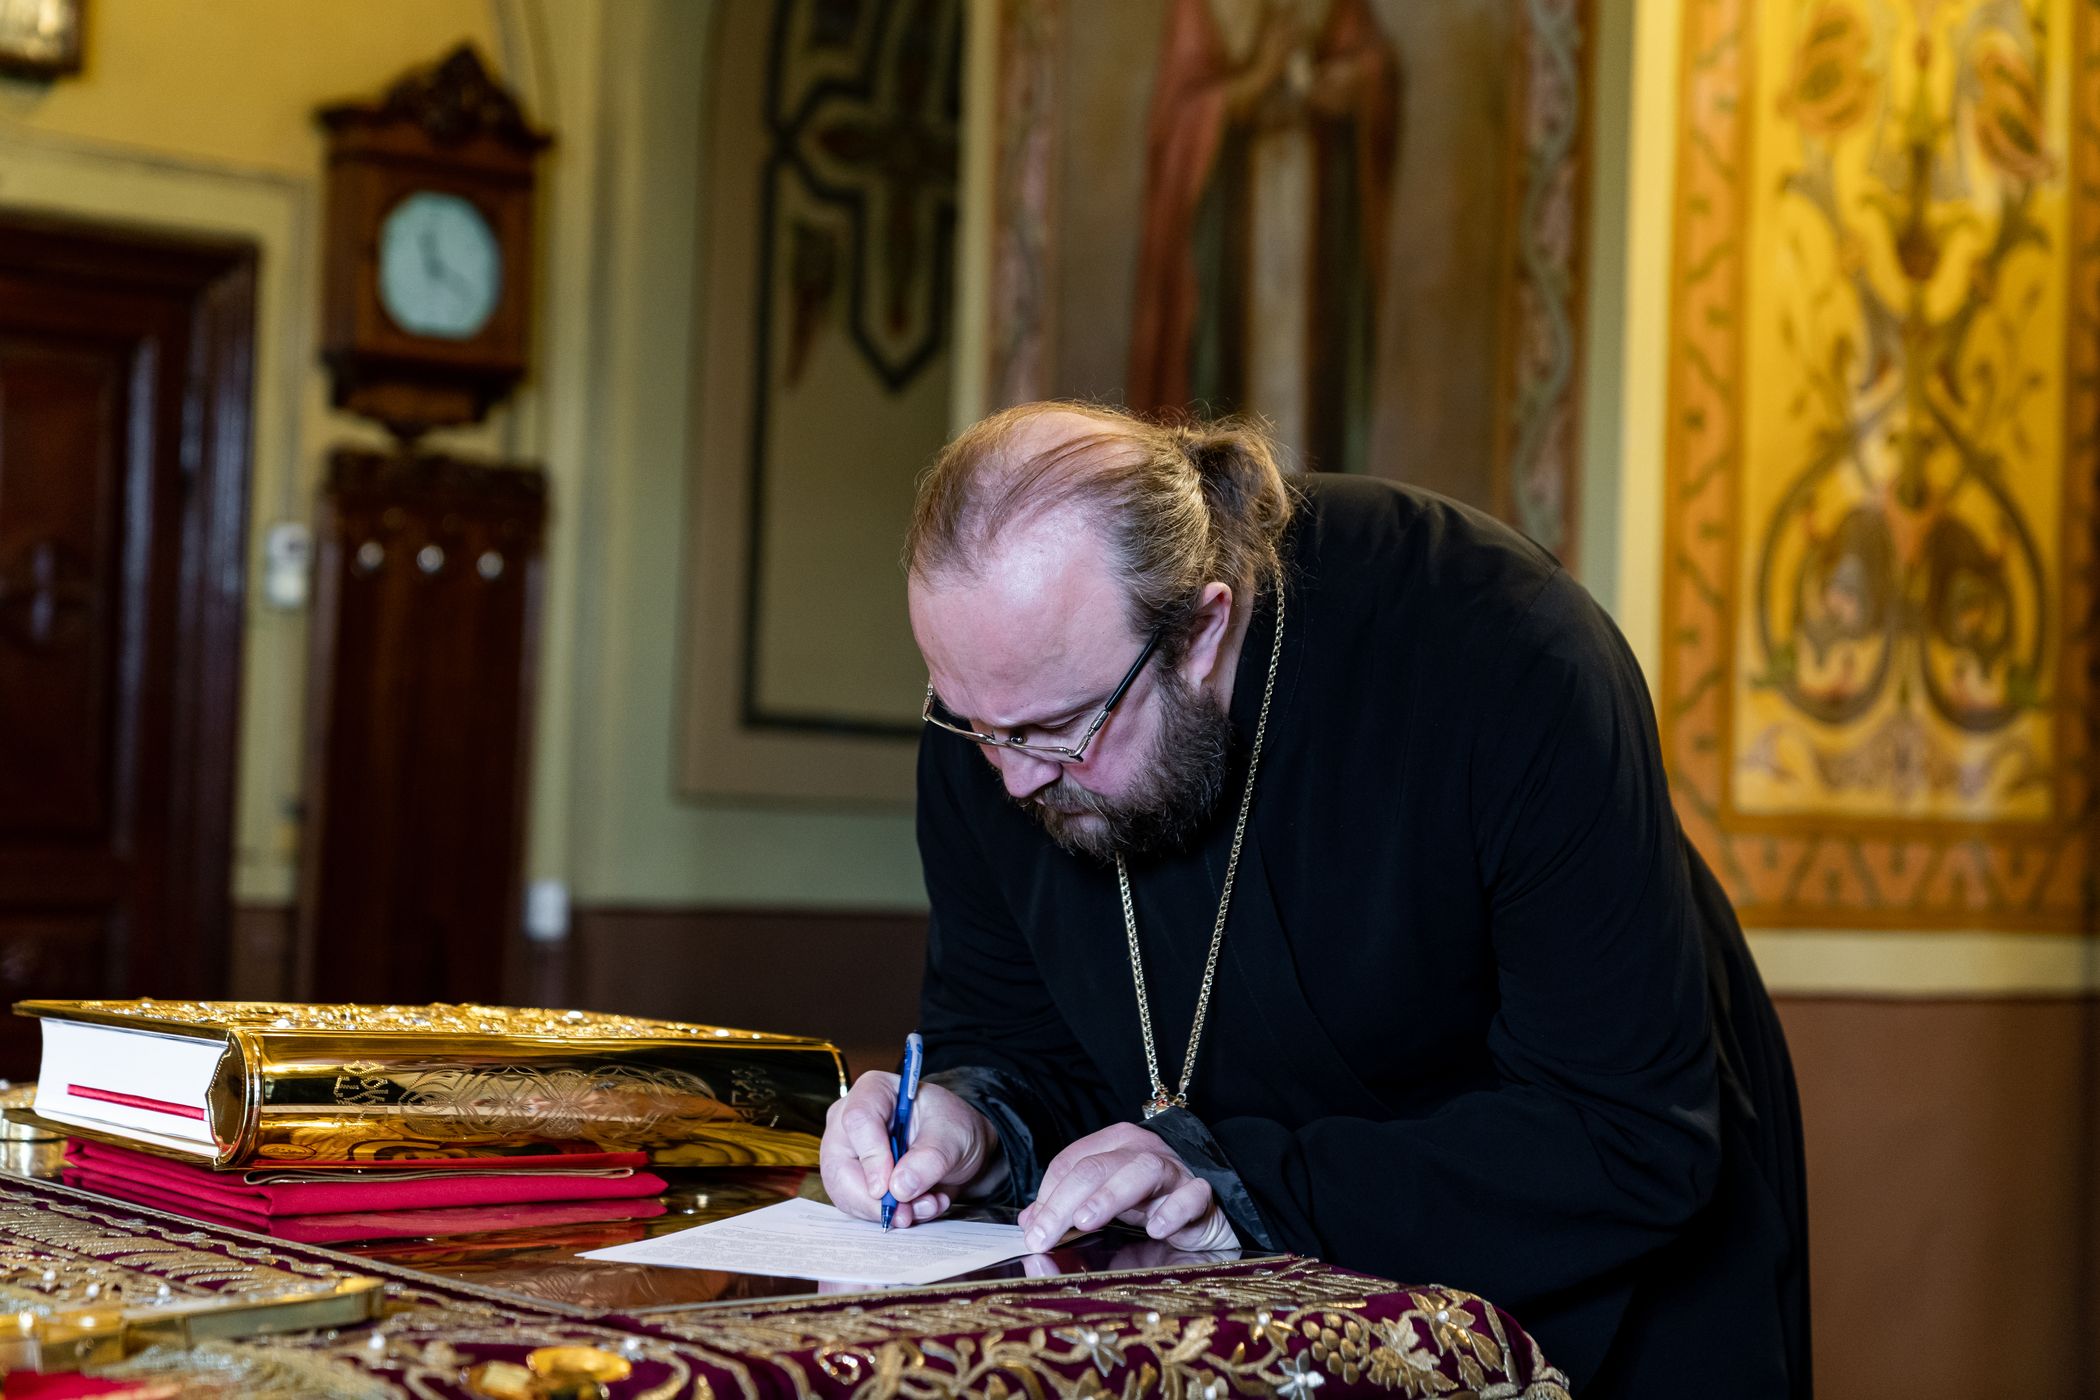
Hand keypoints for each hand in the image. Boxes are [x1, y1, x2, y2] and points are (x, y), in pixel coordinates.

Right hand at [820, 1072, 1004, 1228]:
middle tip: (907, 1213)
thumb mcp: (954, 1136)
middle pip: (839, 1164)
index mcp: (874, 1091)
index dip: (872, 1158)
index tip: (891, 1189)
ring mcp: (846, 1152)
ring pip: (845, 1192)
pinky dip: (889, 1215)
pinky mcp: (851, 1179)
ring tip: (927, 1205)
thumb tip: (899, 1188)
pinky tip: (920, 1206)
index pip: (858, 1121)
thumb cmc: (951, 1128)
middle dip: (875, 1200)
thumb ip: (930, 1159)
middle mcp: (849, 1120)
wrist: (955, 1148)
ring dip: (886, 1211)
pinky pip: (858, 1206)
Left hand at [1017, 1122, 1239, 1253]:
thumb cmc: (1149, 1202)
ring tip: (1086, 1221)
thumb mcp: (1104, 1202)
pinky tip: (1156, 1229)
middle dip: (1063, 1202)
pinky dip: (1173, 1210)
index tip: (1033, 1231)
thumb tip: (1030, 1222)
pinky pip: (1191, 1195)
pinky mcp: (1201, 1193)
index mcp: (1112, 1145)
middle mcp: (1140, 1150)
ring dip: (1109, 1195)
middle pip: (1095, 1167)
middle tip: (1043, 1237)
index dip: (1047, 1196)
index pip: (1070, 1162)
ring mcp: (1173, 1169)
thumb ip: (1067, 1207)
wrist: (1205, 1209)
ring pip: (1139, 1171)